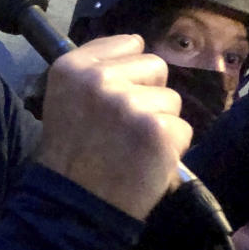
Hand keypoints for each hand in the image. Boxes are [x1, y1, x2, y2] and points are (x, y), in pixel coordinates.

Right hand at [37, 34, 191, 220]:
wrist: (74, 206)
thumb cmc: (72, 155)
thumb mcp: (66, 99)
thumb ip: (97, 70)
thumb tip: (139, 44)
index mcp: (72, 67)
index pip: (128, 43)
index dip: (129, 72)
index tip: (115, 96)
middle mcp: (99, 79)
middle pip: (155, 66)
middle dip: (148, 93)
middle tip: (125, 126)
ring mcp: (130, 104)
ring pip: (171, 100)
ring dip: (160, 124)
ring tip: (133, 148)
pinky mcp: (157, 130)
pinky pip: (183, 129)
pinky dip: (171, 150)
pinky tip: (146, 162)